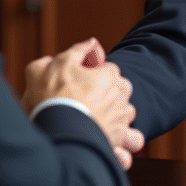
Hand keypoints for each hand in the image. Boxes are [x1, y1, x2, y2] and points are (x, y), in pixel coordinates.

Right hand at [23, 38, 144, 169]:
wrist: (56, 132)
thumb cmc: (53, 96)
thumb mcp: (57, 63)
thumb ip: (78, 50)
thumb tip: (93, 43)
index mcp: (110, 75)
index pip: (108, 69)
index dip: (92, 74)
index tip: (77, 83)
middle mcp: (121, 95)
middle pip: (119, 89)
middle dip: (105, 93)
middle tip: (83, 101)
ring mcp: (122, 119)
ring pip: (125, 113)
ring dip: (115, 116)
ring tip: (93, 122)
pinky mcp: (120, 140)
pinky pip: (133, 140)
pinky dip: (126, 141)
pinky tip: (111, 140)